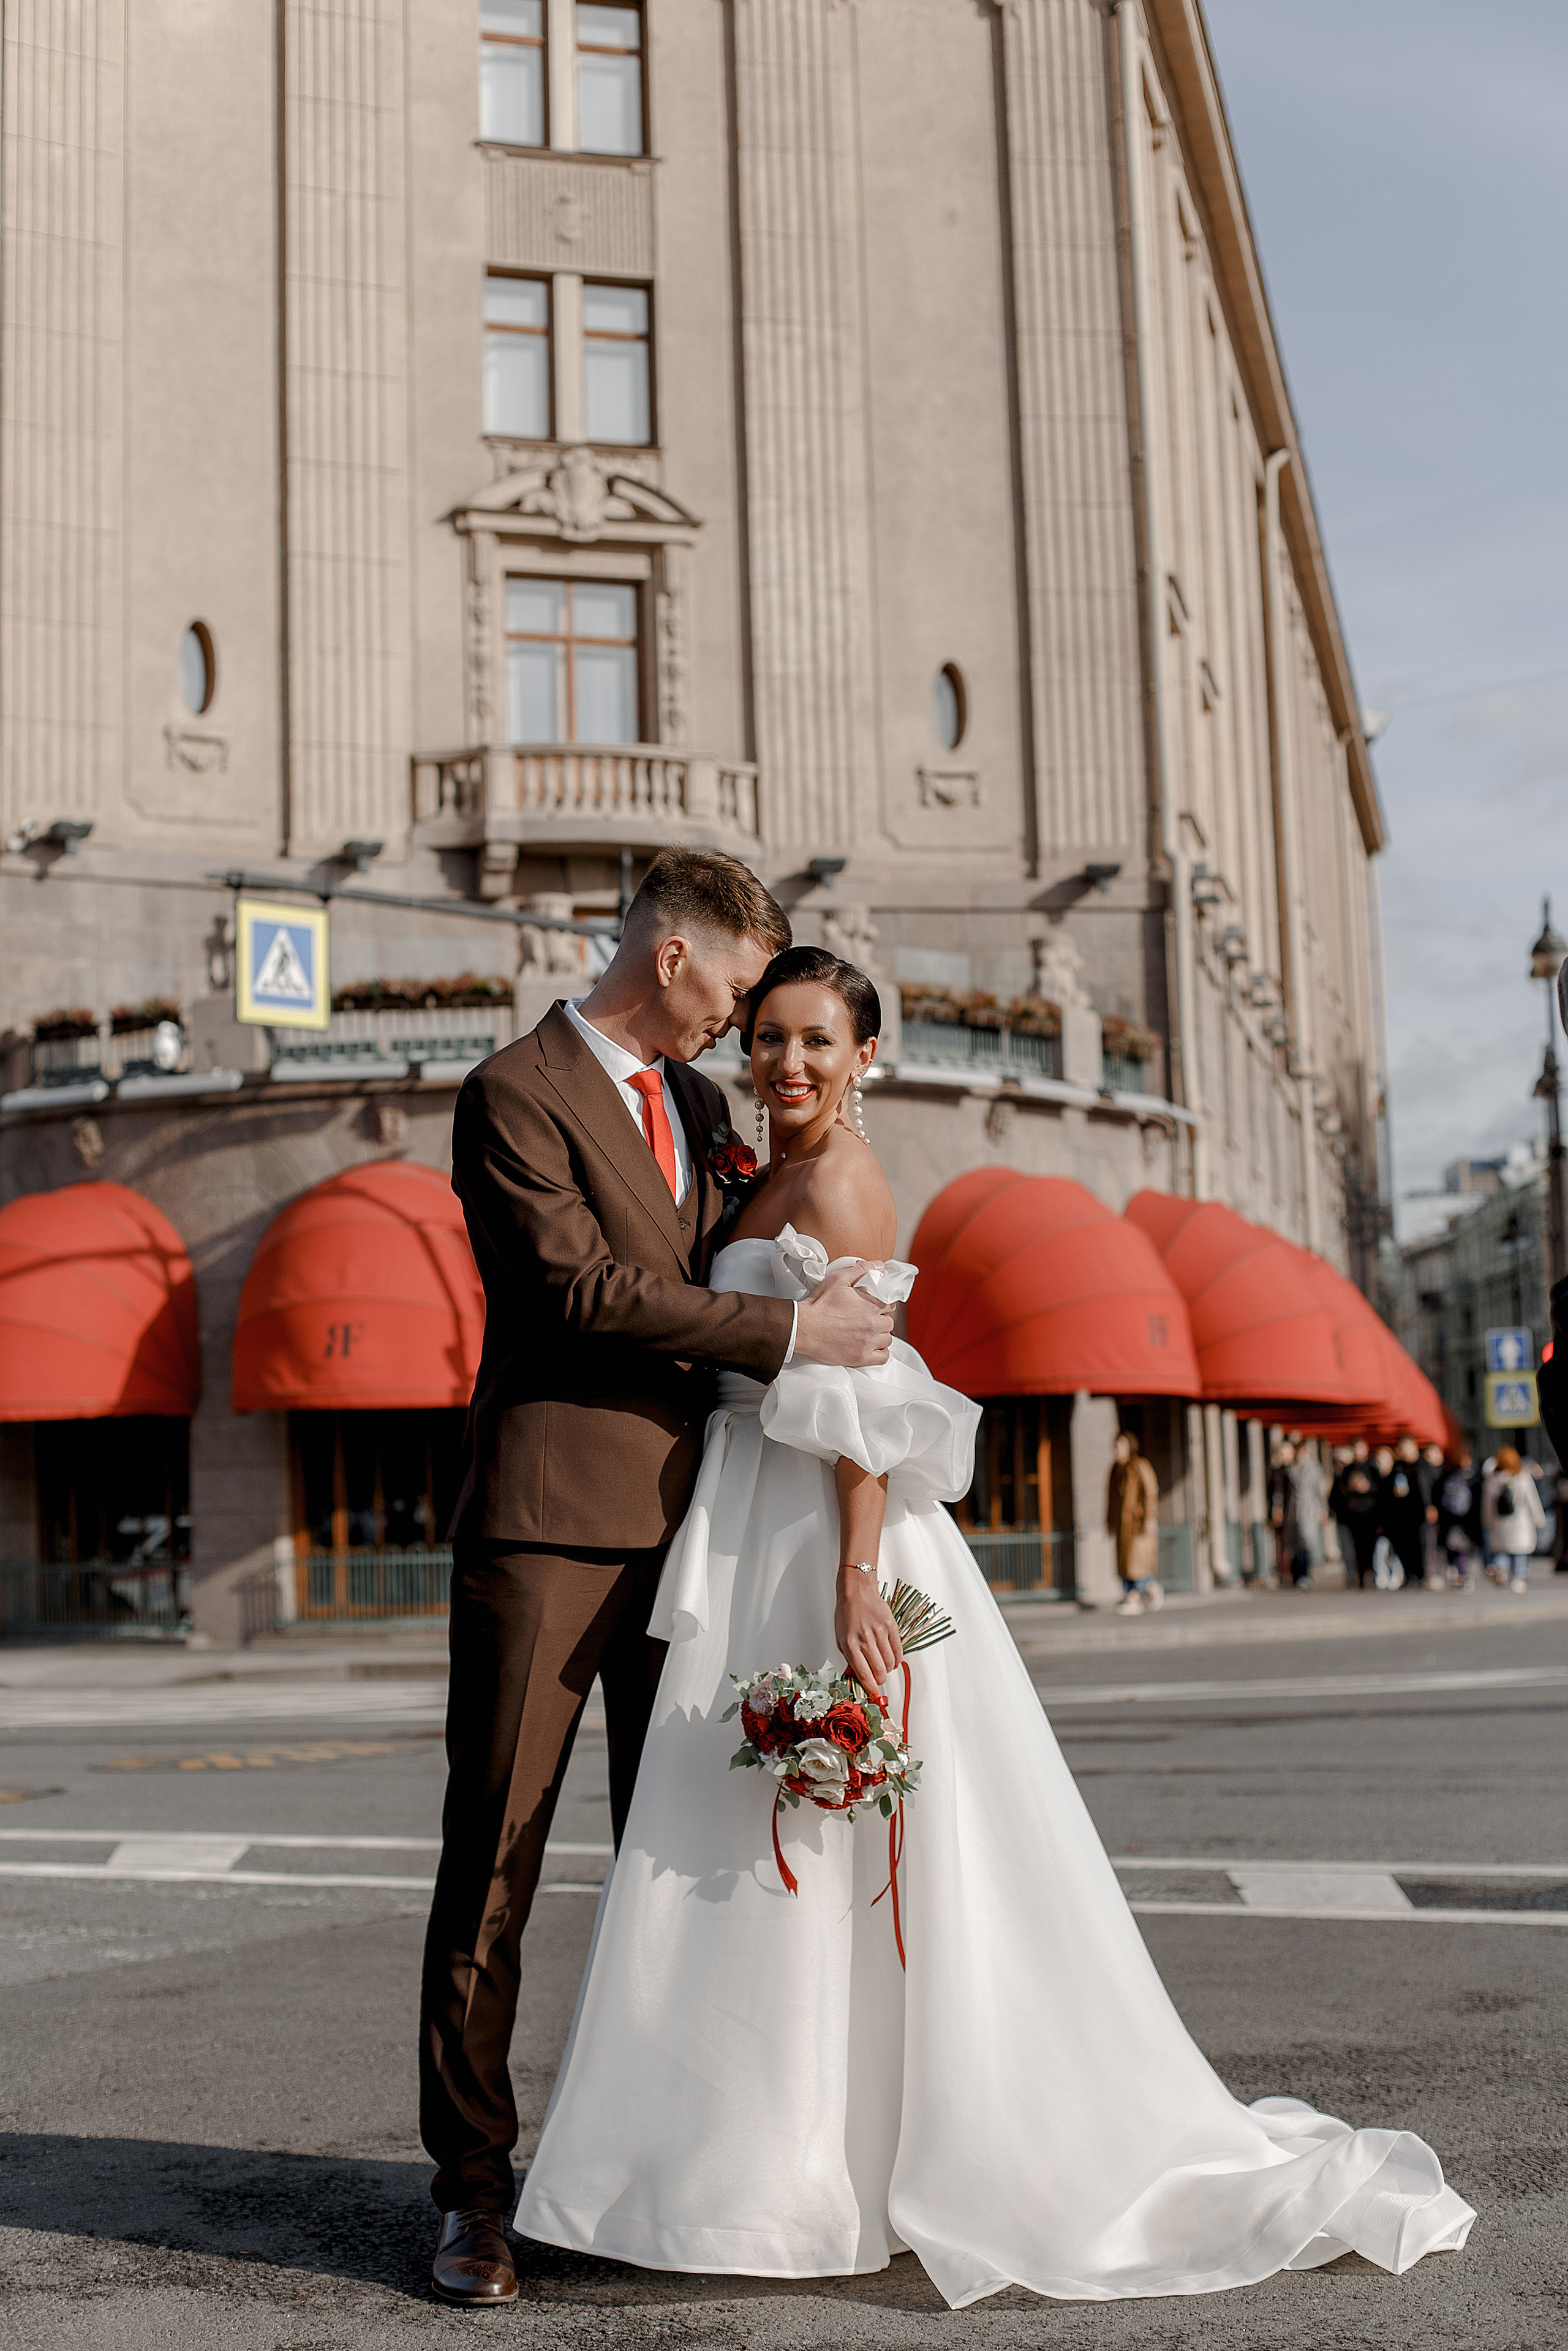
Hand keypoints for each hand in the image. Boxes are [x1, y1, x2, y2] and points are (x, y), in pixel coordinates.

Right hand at [794, 1262, 893, 1367]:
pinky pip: (882, 1357)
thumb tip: (878, 1266)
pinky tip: (871, 1347)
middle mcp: (873, 1325)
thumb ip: (861, 1270)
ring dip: (880, 1336)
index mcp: (871, 1306)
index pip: (890, 1306)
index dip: (882, 1306)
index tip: (874, 1308)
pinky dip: (880, 1353)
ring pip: (887, 1340)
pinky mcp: (860, 1358)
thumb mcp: (838, 1279)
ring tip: (867, 1333)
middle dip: (880, 1320)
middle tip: (867, 1320)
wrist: (803, 1327)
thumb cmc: (819, 1304)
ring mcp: (868, 1343)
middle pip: (889, 1323)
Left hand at [835, 1566, 902, 1691]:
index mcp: (850, 1644)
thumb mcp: (840, 1638)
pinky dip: (896, 1659)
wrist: (857, 1592)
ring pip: (890, 1663)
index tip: (873, 1694)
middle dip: (880, 1680)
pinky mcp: (890, 1627)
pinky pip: (898, 1651)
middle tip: (878, 1679)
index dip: (870, 1688)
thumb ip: (850, 1658)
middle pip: (879, 1671)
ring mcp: (879, 1632)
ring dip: (887, 1669)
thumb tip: (857, 1677)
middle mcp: (865, 1639)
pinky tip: (891, 1658)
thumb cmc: (846, 1615)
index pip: (863, 1674)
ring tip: (882, 1666)